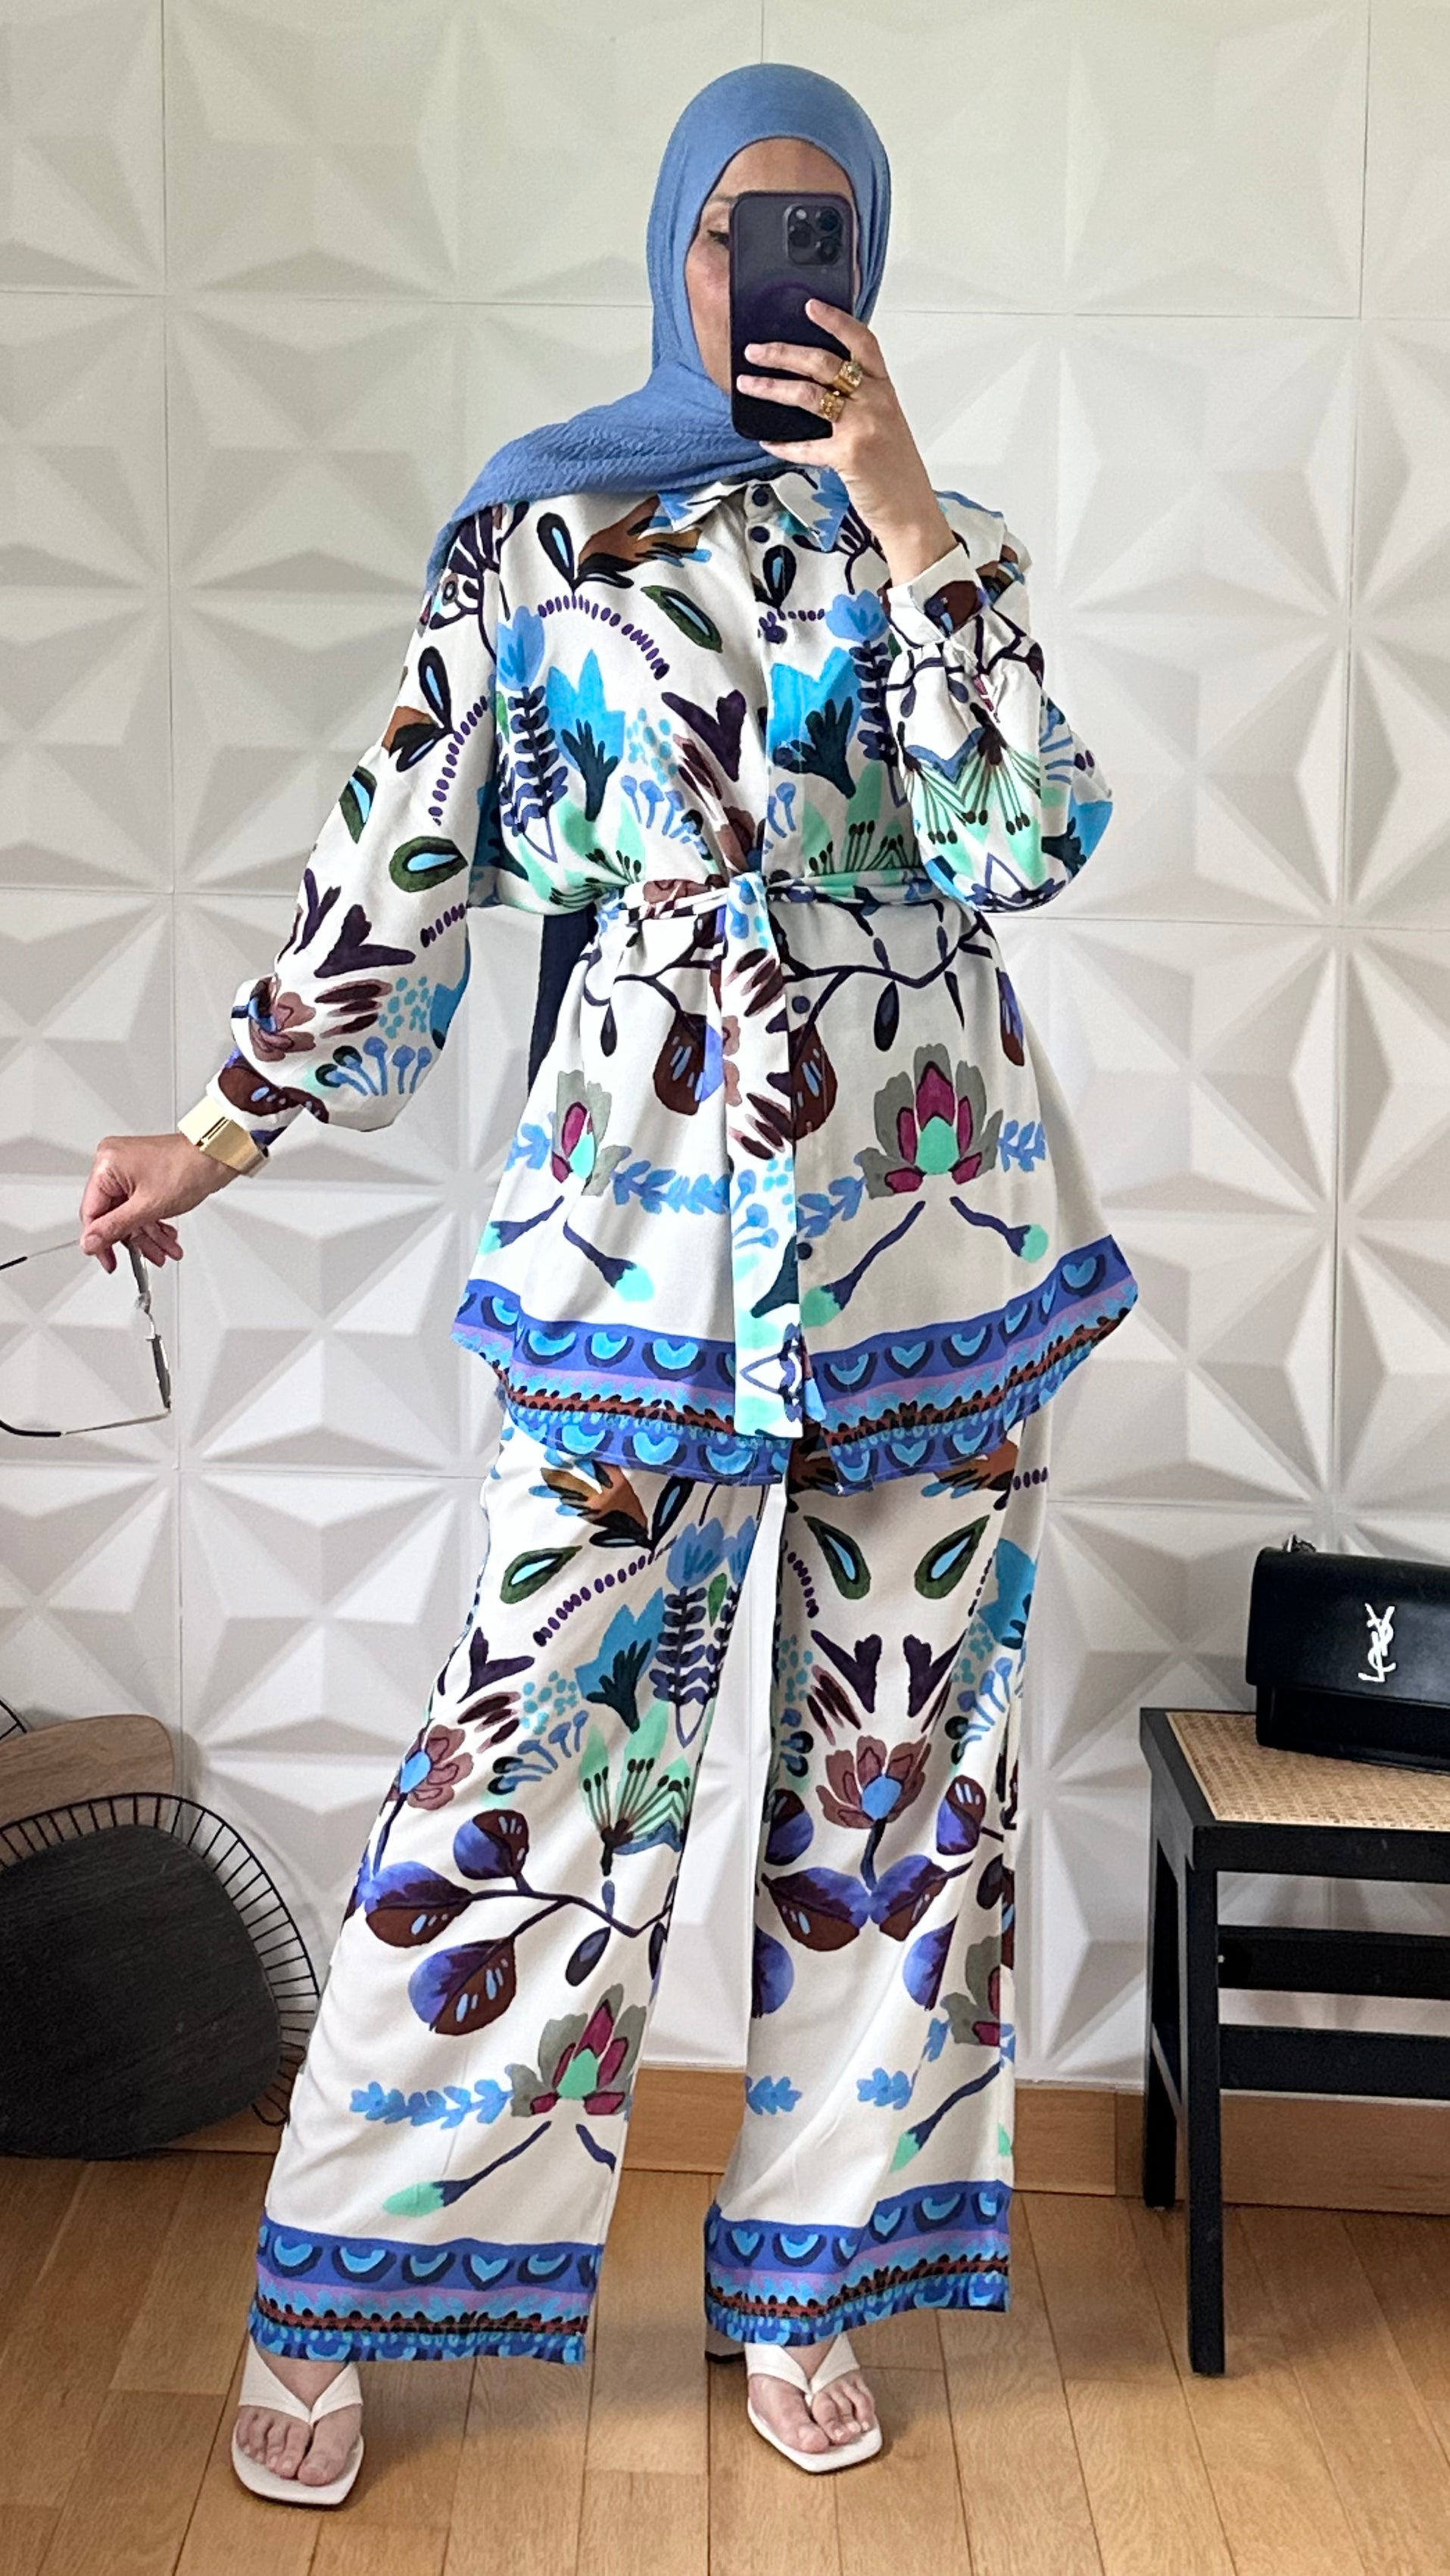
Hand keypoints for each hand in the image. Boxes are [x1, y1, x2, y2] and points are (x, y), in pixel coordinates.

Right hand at [78, 1132, 238, 1271]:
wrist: (216, 1156)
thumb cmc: (188, 1168)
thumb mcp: (147, 1207)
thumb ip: (115, 1228)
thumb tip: (89, 1242)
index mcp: (106, 1165)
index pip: (92, 1212)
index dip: (100, 1240)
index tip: (109, 1260)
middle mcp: (113, 1163)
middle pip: (113, 1213)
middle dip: (134, 1238)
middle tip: (145, 1257)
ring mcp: (129, 1168)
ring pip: (129, 1212)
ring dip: (148, 1234)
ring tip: (164, 1250)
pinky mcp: (143, 1173)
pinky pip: (139, 1203)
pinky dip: (152, 1221)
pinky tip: (166, 1236)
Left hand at [737, 298, 955, 583]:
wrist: (911, 511)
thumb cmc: (896, 472)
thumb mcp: (885, 426)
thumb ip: (860, 402)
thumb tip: (818, 388)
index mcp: (884, 390)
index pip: (862, 342)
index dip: (835, 321)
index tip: (810, 306)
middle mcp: (875, 402)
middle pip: (823, 363)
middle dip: (783, 352)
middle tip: (755, 350)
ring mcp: (862, 427)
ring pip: (807, 395)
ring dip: (772, 387)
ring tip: (748, 384)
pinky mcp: (848, 456)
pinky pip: (805, 446)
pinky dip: (783, 445)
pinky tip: (767, 442)